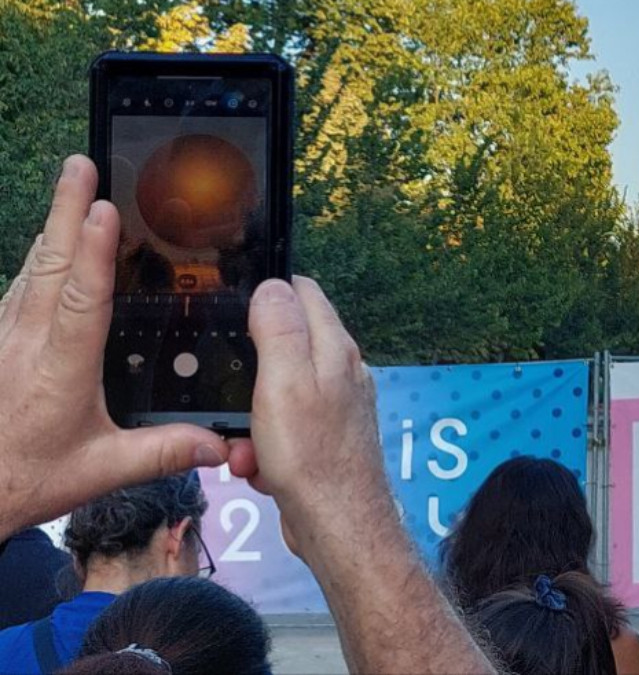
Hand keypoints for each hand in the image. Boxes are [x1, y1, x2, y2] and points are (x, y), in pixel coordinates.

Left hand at [0, 156, 230, 538]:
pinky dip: (39, 256)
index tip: (103, 210)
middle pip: (48, 264)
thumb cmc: (27, 479)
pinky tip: (50, 242)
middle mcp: (25, 343)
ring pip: (30, 268)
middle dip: (65, 210)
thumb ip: (164, 452)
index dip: (92, 253)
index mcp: (58, 370)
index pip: (78, 300)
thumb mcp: (100, 471)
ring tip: (73, 184)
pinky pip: (19, 286)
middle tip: (81, 165)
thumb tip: (221, 443)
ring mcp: (4, 336)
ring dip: (52, 225)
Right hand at [228, 276, 392, 554]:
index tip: (229, 312)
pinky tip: (259, 468)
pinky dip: (262, 448)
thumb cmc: (310, 454)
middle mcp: (341, 371)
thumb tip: (274, 284)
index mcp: (334, 347)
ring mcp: (334, 407)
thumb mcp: (284, 380)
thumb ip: (280, 328)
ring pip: (274, 395)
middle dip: (248, 371)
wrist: (337, 527)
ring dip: (249, 419)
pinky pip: (280, 431)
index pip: (301, 292)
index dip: (265, 294)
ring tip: (245, 447)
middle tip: (230, 397)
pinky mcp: (323, 441)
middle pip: (283, 345)